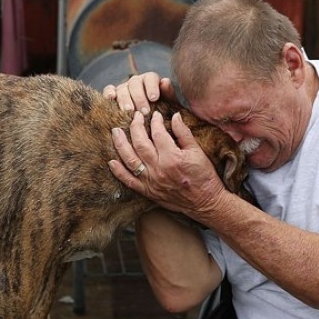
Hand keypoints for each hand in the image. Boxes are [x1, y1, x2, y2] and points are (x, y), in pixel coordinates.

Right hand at [103, 71, 174, 113]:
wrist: (147, 121)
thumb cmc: (161, 111)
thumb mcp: (168, 104)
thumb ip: (168, 93)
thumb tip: (165, 82)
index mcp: (150, 80)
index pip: (150, 78)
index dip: (152, 87)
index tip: (154, 98)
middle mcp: (136, 82)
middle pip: (135, 84)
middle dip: (139, 97)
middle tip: (144, 111)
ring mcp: (123, 87)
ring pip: (122, 88)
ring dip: (125, 99)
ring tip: (129, 111)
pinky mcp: (112, 94)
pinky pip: (108, 90)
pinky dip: (108, 93)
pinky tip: (111, 99)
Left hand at [109, 111, 225, 219]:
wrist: (206, 203)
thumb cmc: (204, 177)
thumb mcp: (197, 152)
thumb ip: (184, 133)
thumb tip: (175, 116)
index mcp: (172, 157)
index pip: (158, 133)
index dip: (155, 121)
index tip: (154, 115)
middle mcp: (159, 169)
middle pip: (140, 143)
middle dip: (136, 127)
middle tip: (135, 116)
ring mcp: (151, 182)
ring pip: (130, 160)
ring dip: (120, 144)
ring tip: (116, 132)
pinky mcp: (148, 192)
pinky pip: (129, 181)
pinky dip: (118, 172)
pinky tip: (112, 161)